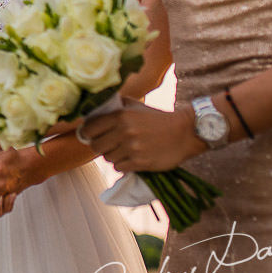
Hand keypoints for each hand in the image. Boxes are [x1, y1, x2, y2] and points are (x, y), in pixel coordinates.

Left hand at [80, 102, 203, 172]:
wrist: (185, 133)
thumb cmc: (158, 119)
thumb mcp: (137, 106)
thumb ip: (117, 105)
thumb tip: (96, 105)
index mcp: (121, 115)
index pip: (89, 128)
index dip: (87, 133)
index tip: (90, 135)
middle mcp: (124, 131)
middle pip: (95, 146)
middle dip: (99, 146)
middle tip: (108, 145)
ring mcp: (132, 148)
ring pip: (107, 158)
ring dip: (112, 156)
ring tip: (122, 151)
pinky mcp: (140, 162)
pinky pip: (119, 167)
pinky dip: (122, 165)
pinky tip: (130, 159)